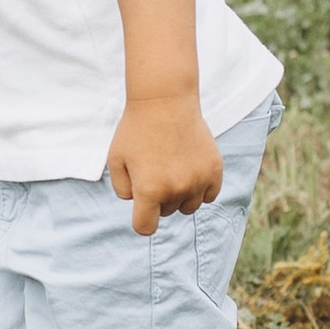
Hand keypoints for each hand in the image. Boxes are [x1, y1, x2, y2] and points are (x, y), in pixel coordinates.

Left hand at [106, 95, 223, 235]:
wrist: (164, 101)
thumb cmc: (136, 130)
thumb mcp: (115, 159)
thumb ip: (122, 189)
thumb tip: (137, 204)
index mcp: (149, 190)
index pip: (145, 227)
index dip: (141, 221)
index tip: (142, 208)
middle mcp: (175, 190)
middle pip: (167, 212)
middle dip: (159, 198)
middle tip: (154, 170)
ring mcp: (198, 181)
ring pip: (188, 206)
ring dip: (180, 195)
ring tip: (172, 168)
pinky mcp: (214, 171)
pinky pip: (209, 195)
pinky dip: (200, 188)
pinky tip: (190, 168)